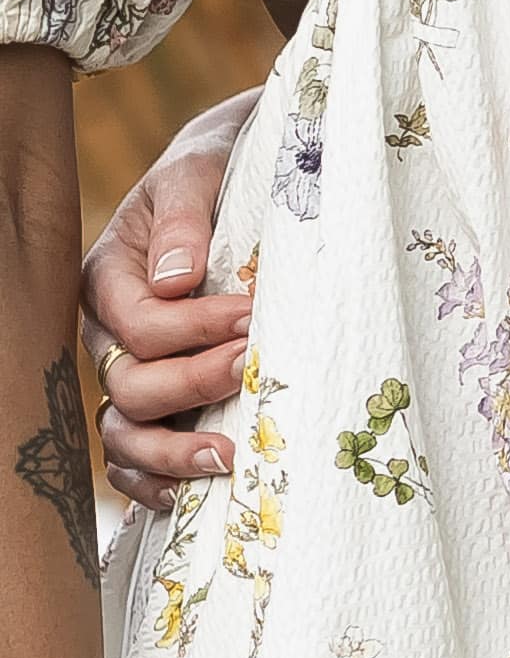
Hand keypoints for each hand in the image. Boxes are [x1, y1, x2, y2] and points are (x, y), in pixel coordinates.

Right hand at [80, 99, 253, 515]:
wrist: (235, 170)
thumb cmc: (216, 168)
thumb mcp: (197, 169)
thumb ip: (182, 217)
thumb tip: (176, 280)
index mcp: (110, 277)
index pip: (140, 326)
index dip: (193, 330)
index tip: (251, 317)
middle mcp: (110, 332)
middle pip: (132, 385)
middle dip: (194, 384)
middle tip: (251, 368)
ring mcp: (130, 370)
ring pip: (125, 433)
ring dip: (173, 453)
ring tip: (230, 457)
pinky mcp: (158, 398)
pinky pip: (135, 457)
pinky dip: (157, 480)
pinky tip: (198, 489)